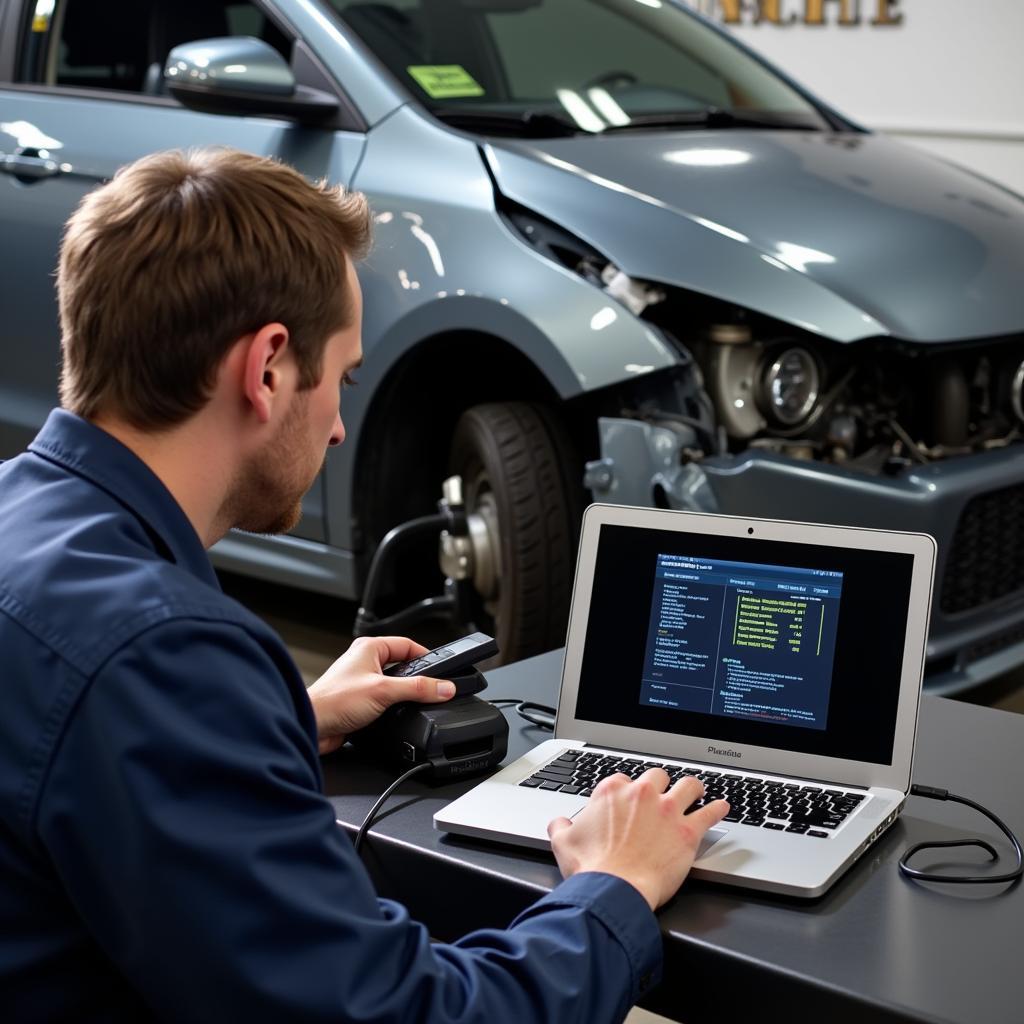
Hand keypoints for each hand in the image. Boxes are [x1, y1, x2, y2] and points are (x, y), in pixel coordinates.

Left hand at [306, 636, 455, 754]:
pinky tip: (396, 715)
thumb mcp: (384, 691)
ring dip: (403, 695)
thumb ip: (418, 689)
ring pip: (394, 684)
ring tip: (411, 703)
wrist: (312, 726)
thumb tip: (444, 687)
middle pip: (402, 665)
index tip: (442, 671)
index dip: (426, 656)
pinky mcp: (359, 701)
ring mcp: (361, 681)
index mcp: (369, 647)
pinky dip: (393, 707)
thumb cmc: (333, 701)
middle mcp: (364, 661)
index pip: (407, 645)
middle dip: (416, 679)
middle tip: (430, 688)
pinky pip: (385, 700)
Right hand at [547, 770, 728, 910]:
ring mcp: (666, 810)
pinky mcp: (686, 831)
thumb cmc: (591, 868)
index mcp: (611, 792)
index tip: (630, 802)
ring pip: (687, 786)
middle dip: (660, 785)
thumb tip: (559, 823)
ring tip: (697, 791)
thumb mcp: (563, 842)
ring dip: (692, 789)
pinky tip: (723, 807)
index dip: (627, 791)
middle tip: (662, 796)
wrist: (614, 890)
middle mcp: (641, 794)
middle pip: (657, 777)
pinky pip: (709, 813)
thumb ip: (560, 826)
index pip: (623, 780)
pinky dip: (717, 809)